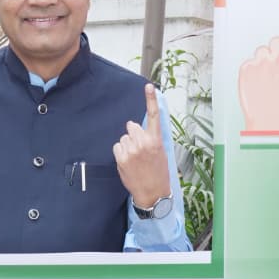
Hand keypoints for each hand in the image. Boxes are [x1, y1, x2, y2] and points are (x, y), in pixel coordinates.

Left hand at [112, 83, 170, 209]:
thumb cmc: (158, 172)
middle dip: (133, 134)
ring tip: (135, 159)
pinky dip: (121, 152)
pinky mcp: (122, 158)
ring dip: (127, 145)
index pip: (153, 116)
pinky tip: (129, 162)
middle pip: (131, 126)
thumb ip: (151, 138)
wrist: (153, 192)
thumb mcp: (161, 153)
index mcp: (156, 140)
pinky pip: (117, 146)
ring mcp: (131, 150)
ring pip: (124, 138)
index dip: (151, 100)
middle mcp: (144, 143)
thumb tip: (137, 129)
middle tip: (140, 149)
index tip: (149, 86)